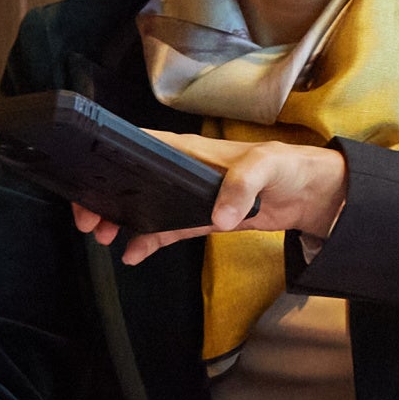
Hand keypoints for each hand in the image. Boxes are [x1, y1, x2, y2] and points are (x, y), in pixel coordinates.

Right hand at [73, 131, 349, 262]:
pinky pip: (168, 227)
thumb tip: (220, 215)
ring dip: (121, 219)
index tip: (89, 180)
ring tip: (101, 235)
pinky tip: (132, 252)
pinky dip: (148, 239)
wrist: (311, 195)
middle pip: (135, 179)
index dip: (112, 160)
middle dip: (106, 196)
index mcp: (192, 150)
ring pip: (145, 204)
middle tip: (87, 219)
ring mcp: (192, 194)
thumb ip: (242, 186)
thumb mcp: (267, 167)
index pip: (142, 147)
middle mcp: (185, 170)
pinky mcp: (203, 217)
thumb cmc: (289, 167)